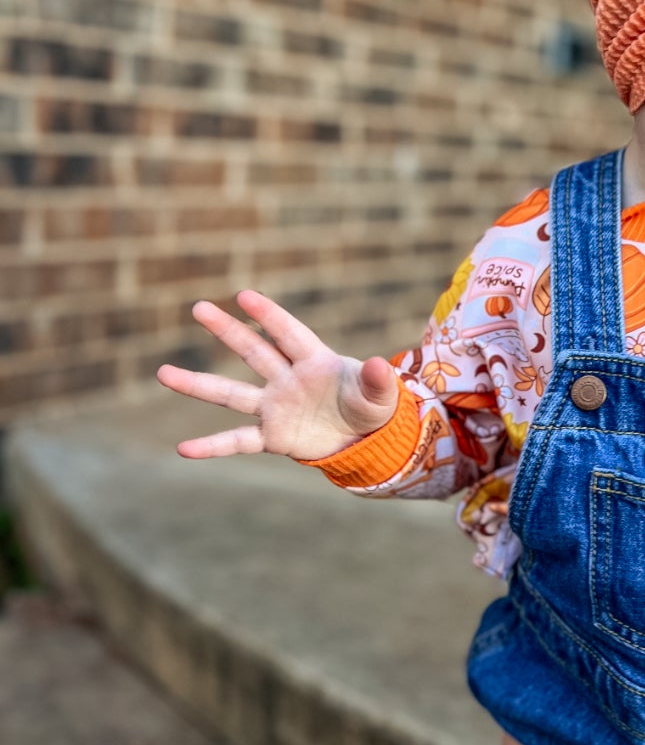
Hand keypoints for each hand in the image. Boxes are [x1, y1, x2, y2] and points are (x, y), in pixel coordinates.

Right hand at [156, 289, 400, 461]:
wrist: (364, 439)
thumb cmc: (371, 407)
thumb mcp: (380, 396)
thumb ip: (377, 381)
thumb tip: (379, 365)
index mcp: (314, 361)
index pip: (288, 333)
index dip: (268, 315)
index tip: (243, 295)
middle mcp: (287, 379)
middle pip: (253, 352)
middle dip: (227, 331)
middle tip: (199, 308)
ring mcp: (275, 406)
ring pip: (231, 393)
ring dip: (197, 385)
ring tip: (163, 372)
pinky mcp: (273, 435)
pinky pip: (237, 440)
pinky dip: (212, 446)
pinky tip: (183, 449)